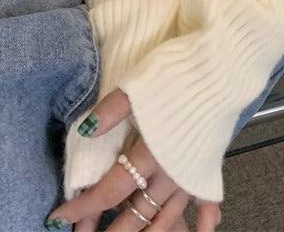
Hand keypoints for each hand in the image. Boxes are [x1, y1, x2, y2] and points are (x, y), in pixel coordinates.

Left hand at [45, 87, 221, 231]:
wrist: (223, 68)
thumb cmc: (180, 73)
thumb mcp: (138, 85)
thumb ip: (111, 111)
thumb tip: (85, 131)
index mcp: (150, 153)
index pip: (110, 191)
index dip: (83, 207)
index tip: (60, 218)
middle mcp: (171, 172)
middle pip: (136, 213)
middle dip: (111, 231)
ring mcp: (192, 172)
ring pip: (167, 217)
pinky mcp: (209, 165)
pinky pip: (207, 203)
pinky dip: (204, 222)